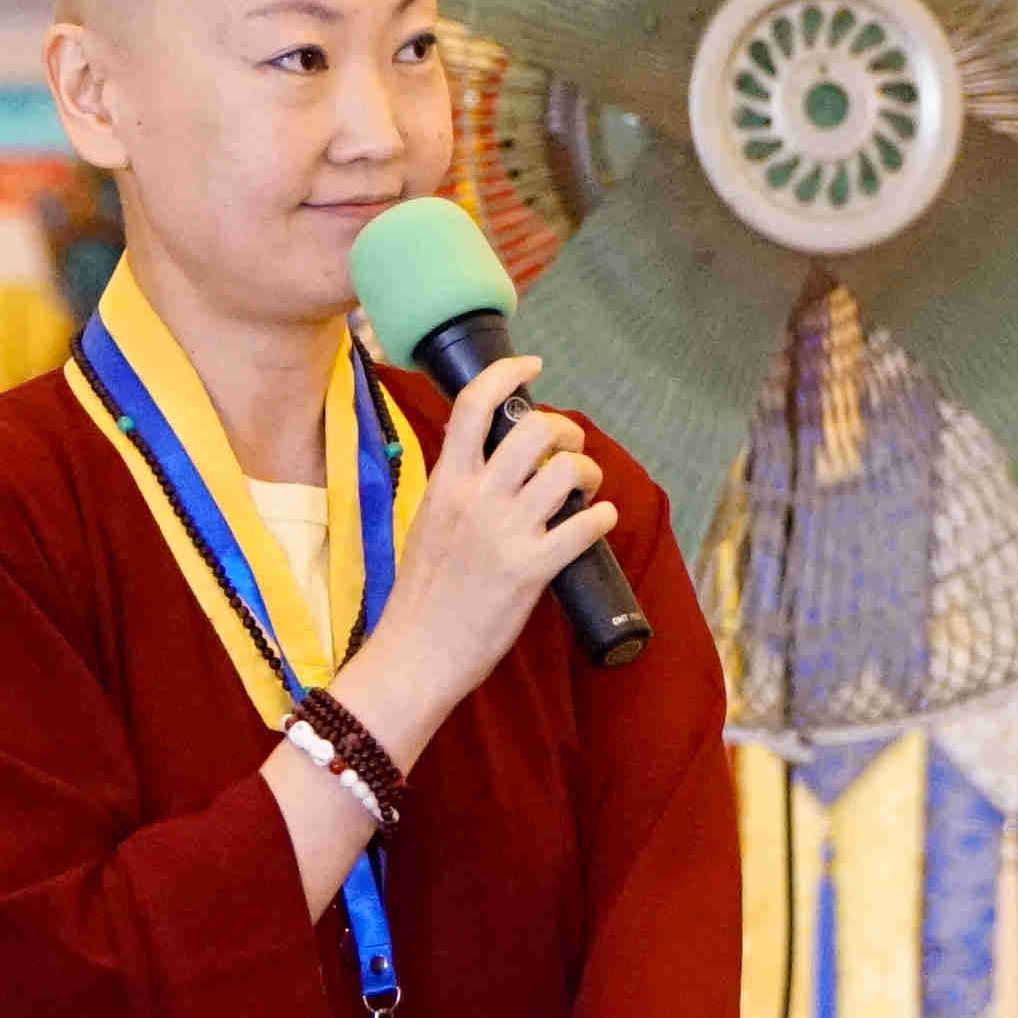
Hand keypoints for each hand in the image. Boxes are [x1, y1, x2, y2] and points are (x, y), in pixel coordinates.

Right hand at [337, 357, 613, 741]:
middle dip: (564, 429)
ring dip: (588, 470)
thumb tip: (476, 457)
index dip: (506, 373)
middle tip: (570, 446)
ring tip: (586, 484)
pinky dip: (601, 516)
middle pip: (533, 429)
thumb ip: (452, 489)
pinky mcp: (531, 570)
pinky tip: (601, 519)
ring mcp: (505, 534)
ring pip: (567, 473)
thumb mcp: (425, 524)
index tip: (531, 364)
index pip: (473, 405)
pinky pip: (583, 526)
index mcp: (446, 483)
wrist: (416, 653)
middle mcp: (476, 499)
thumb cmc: (420, 595)